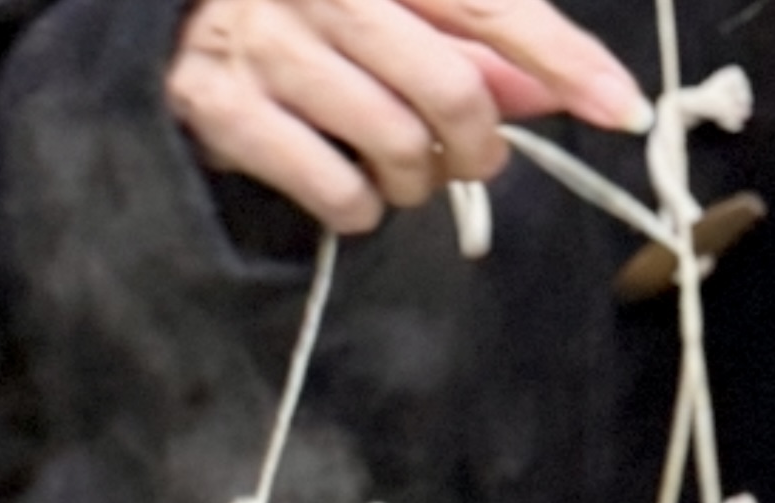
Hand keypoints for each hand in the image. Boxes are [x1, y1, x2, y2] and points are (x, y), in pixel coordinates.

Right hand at [166, 0, 649, 233]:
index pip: (492, 3)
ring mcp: (270, 48)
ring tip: (400, 175)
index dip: (563, 60)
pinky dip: (359, 210)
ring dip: (417, 184)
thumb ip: (460, 37)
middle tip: (472, 164)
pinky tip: (350, 193)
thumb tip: (549, 91)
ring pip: (398, 149)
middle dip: (479, 149)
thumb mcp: (378, 4)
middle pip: (453, 93)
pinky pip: (335, 191)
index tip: (619, 108)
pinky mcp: (227, 113)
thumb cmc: (289, 10)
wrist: (155, 17)